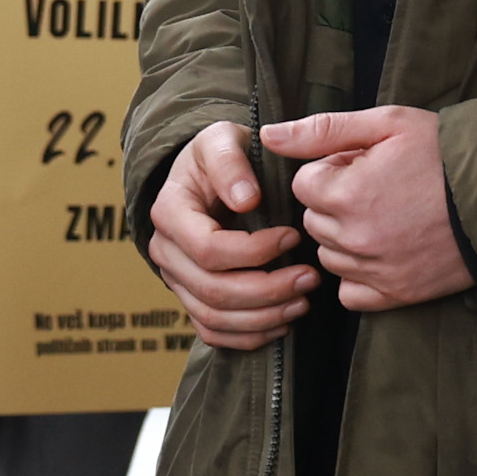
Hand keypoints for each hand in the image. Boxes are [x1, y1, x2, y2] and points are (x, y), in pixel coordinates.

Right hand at [144, 120, 317, 351]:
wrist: (209, 175)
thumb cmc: (220, 156)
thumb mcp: (223, 139)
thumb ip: (231, 162)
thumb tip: (246, 199)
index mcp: (169, 212)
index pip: (210, 249)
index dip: (256, 251)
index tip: (293, 236)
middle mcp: (165, 250)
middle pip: (213, 290)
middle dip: (268, 290)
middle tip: (311, 277)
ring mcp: (175, 278)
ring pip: (214, 317)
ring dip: (263, 317)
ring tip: (303, 301)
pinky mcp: (189, 297)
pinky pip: (212, 332)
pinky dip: (248, 336)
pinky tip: (282, 323)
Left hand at [261, 106, 469, 312]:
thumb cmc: (446, 154)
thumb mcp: (387, 124)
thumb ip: (322, 130)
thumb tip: (268, 135)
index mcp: (345, 194)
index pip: (304, 185)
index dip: (332, 170)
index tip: (363, 166)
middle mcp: (355, 238)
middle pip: (314, 221)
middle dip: (336, 203)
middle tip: (379, 190)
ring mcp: (375, 270)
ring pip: (329, 255)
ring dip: (346, 238)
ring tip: (387, 218)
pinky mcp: (397, 294)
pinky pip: (350, 293)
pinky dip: (358, 276)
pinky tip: (382, 253)